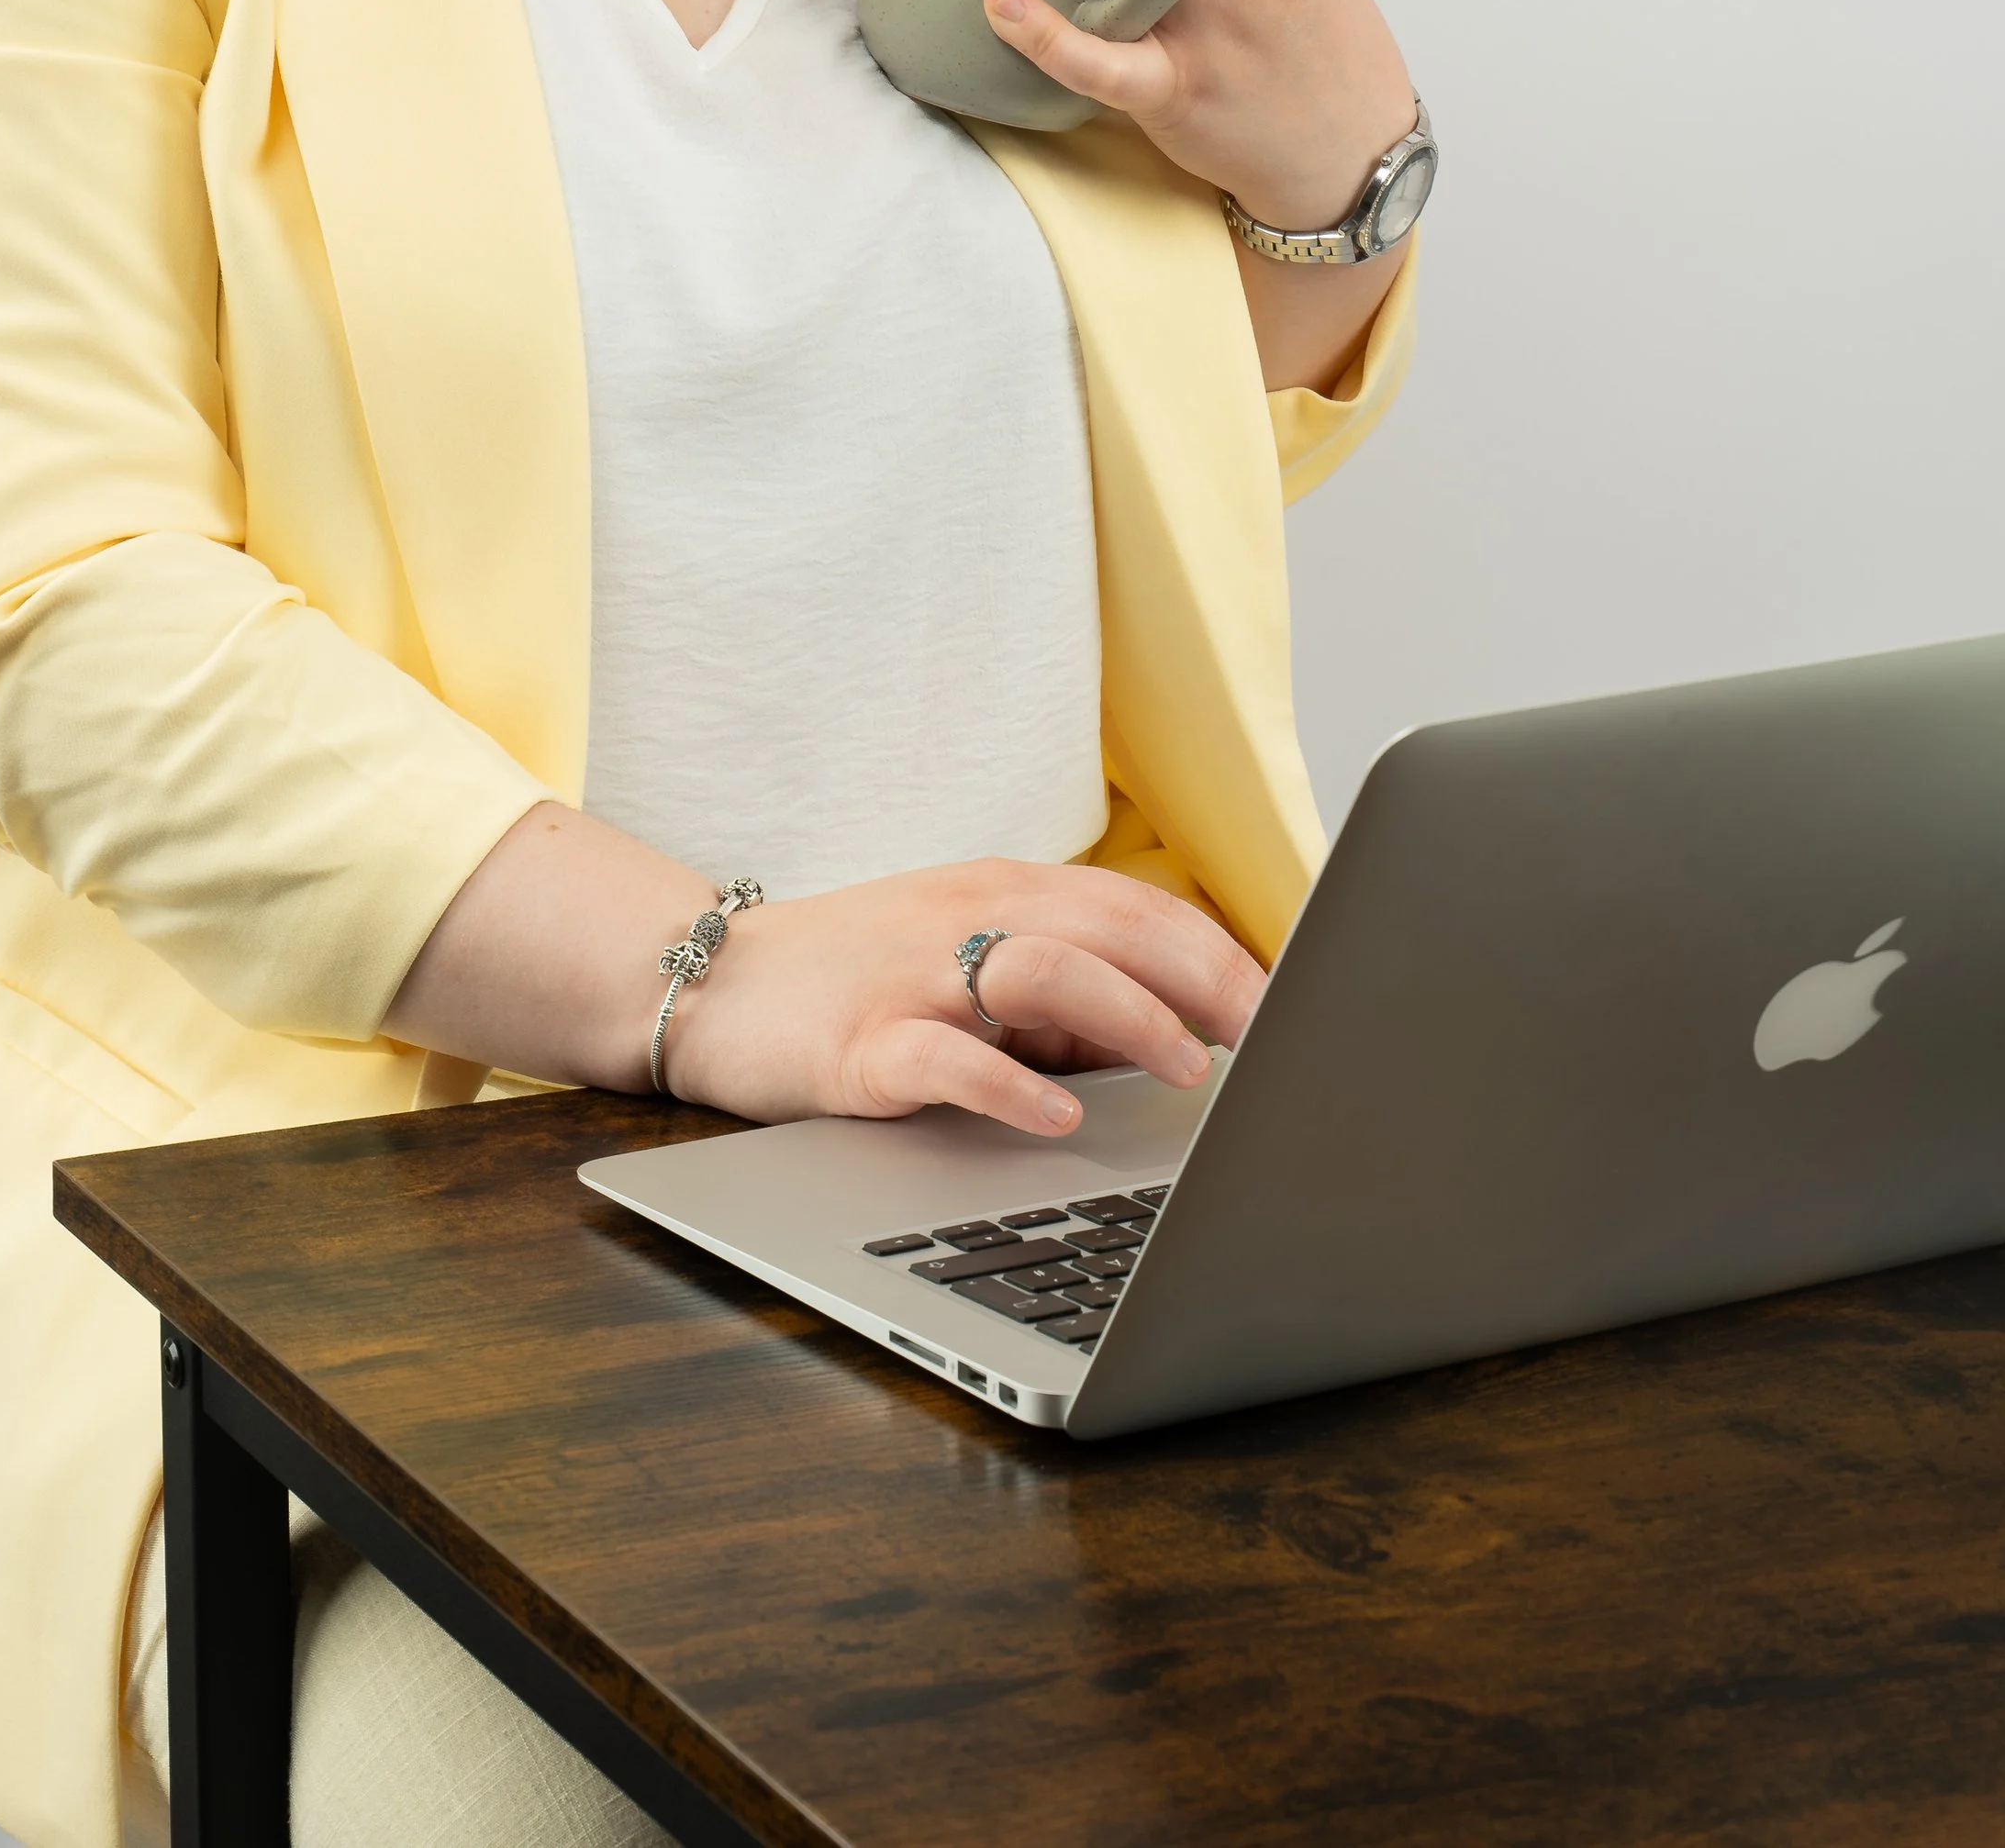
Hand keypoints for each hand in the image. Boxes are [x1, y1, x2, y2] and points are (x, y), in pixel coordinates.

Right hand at [658, 856, 1265, 1139]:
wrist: (713, 981)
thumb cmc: (857, 975)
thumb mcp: (968, 958)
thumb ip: (1060, 990)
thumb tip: (1174, 1035)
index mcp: (1003, 890)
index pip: (1139, 906)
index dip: (1222, 954)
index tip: (1291, 1006)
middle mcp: (969, 916)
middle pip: (1113, 925)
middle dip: (1207, 982)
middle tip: (1274, 1041)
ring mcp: (915, 976)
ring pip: (1045, 969)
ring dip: (1131, 1017)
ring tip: (1190, 1070)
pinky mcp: (860, 1042)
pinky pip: (945, 1055)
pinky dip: (1008, 1081)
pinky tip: (1054, 1113)